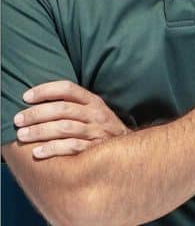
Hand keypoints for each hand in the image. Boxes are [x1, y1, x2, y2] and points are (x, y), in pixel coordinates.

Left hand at [13, 80, 128, 159]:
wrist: (128, 151)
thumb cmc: (101, 129)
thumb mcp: (94, 112)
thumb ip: (73, 106)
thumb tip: (38, 103)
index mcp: (93, 101)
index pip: (68, 89)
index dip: (45, 90)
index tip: (26, 97)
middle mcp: (96, 114)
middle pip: (62, 109)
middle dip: (36, 114)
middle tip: (18, 120)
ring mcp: (96, 131)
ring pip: (64, 128)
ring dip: (40, 131)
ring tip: (22, 136)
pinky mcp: (95, 148)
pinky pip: (71, 147)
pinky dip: (53, 149)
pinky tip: (38, 152)